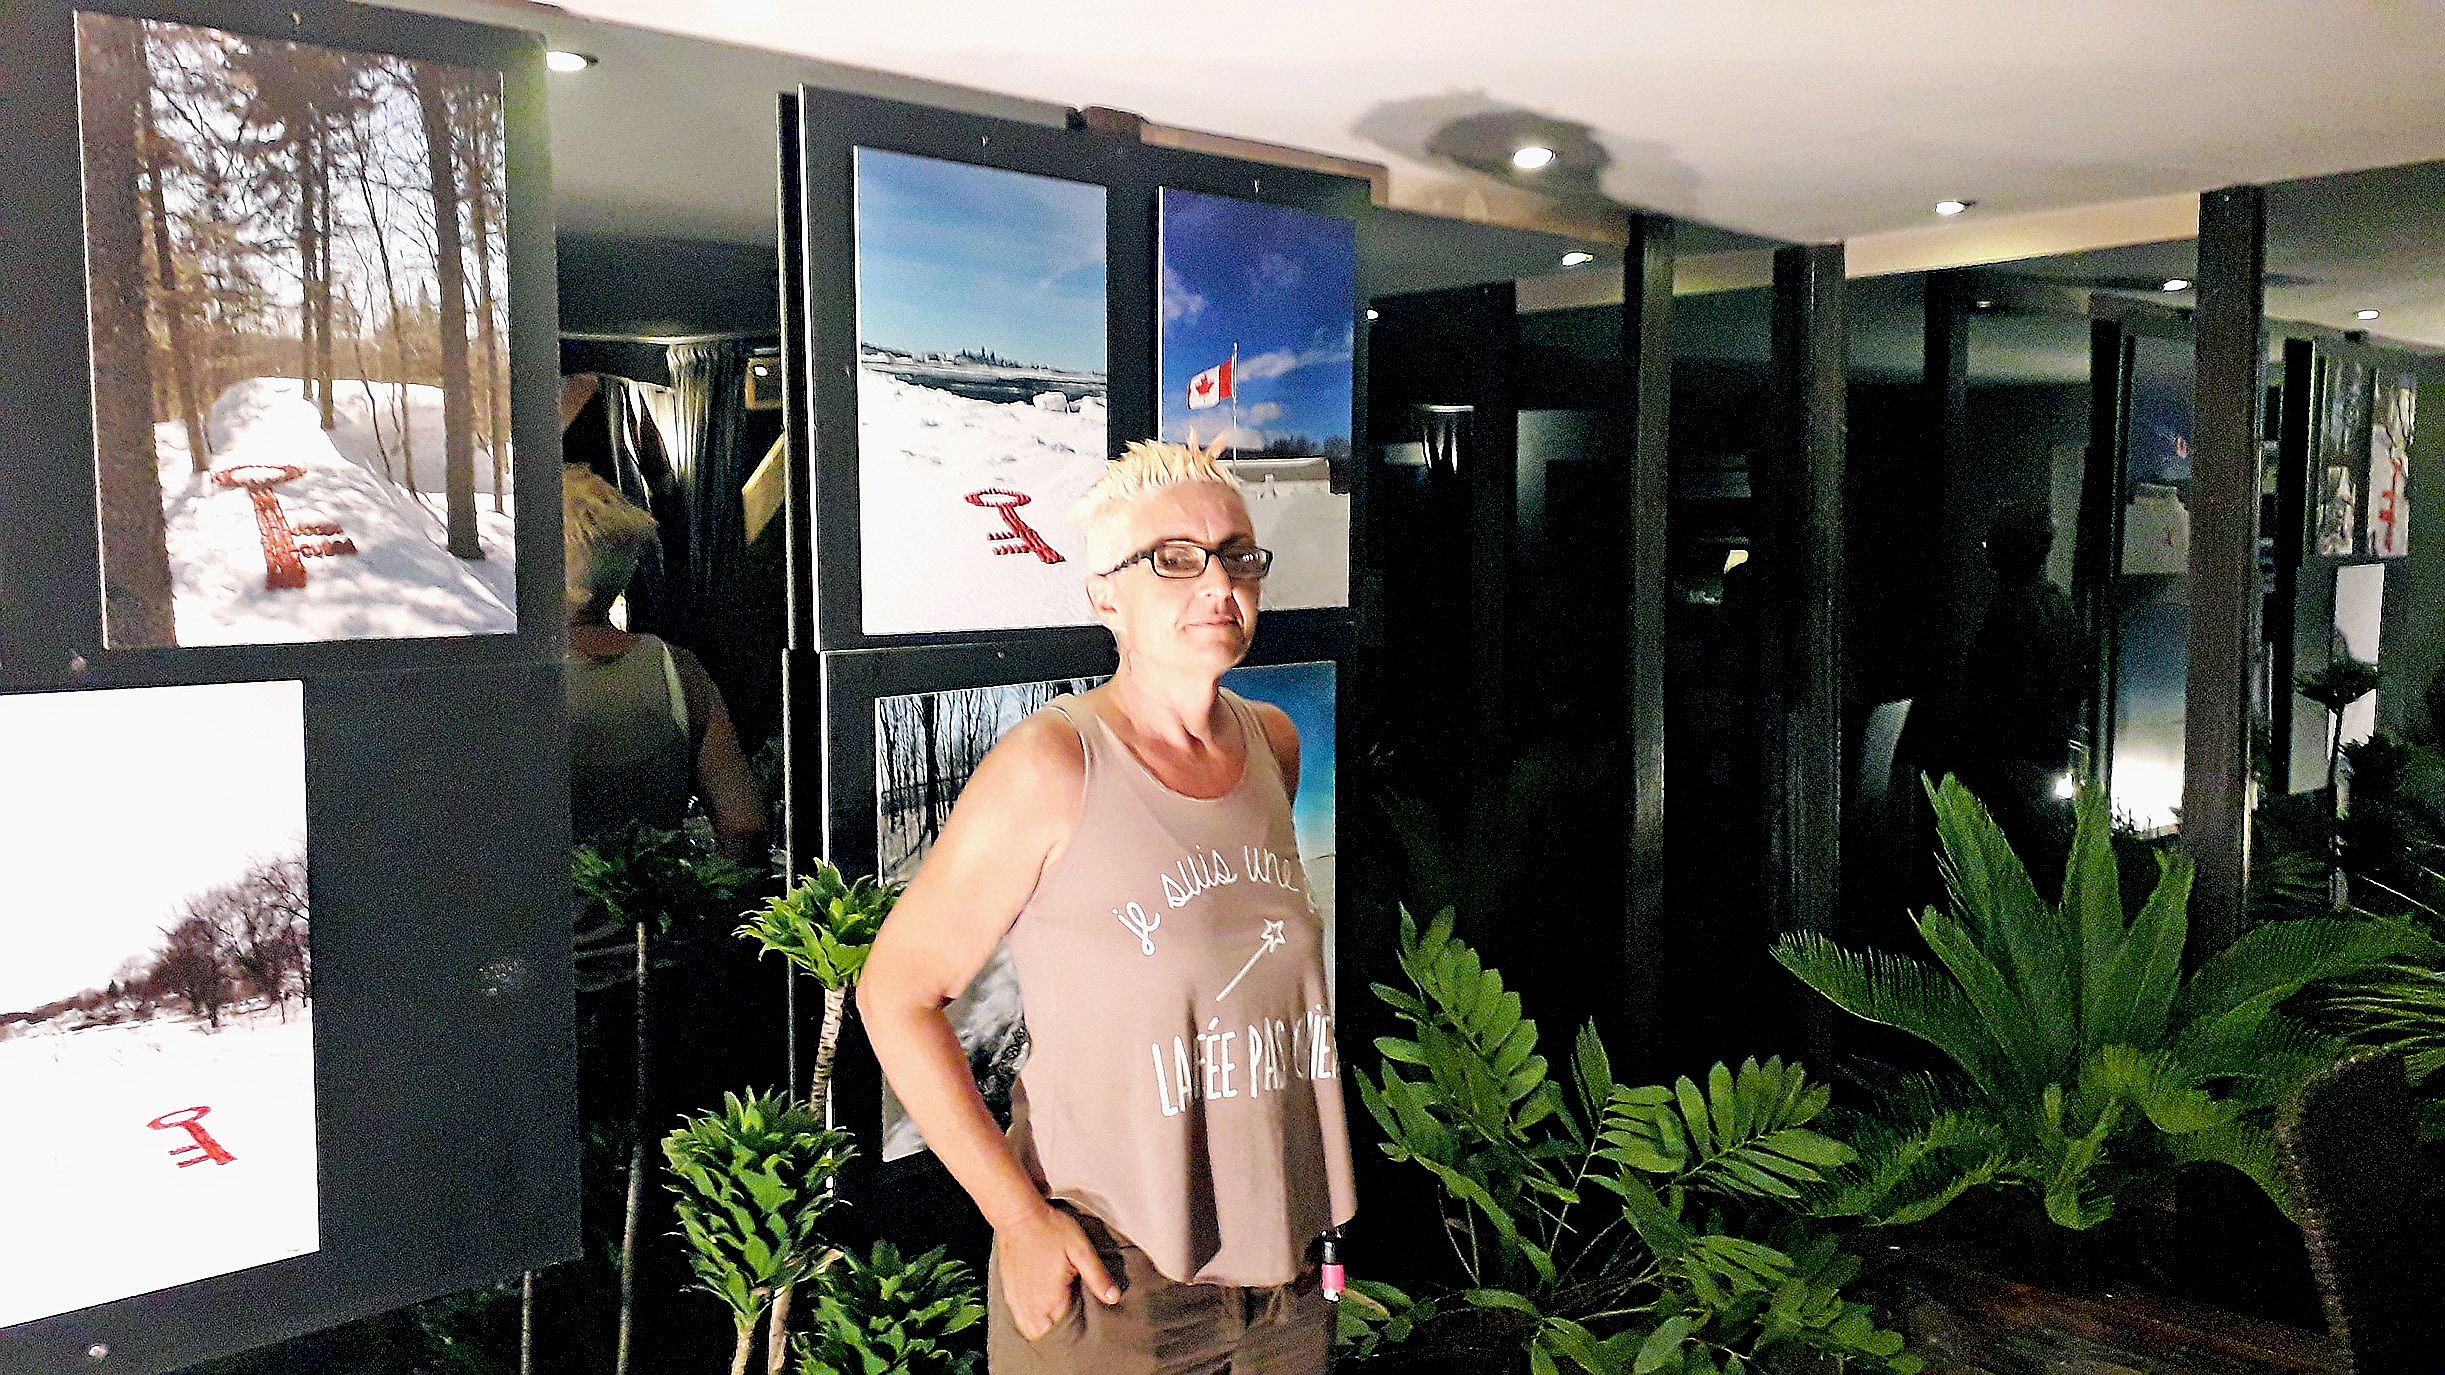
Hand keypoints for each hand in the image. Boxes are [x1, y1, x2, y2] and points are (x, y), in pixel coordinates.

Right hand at [997, 1204, 1120, 1339]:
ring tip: (1055, 1315)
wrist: (1018, 1214)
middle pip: (1043, 1334)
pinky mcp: (1008, 1288)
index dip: (1074, 1332)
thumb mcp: (1081, 1249)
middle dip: (1056, 1333)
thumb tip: (1114, 1297)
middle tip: (1071, 1321)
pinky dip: (1027, 1316)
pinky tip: (1038, 1306)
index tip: (1083, 1325)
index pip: (1062, 1331)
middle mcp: (1030, 1303)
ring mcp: (1016, 1297)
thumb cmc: (1048, 1228)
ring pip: (1028, 1327)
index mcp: (1050, 1298)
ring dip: (1041, 1326)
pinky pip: (1017, 1315)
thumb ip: (1097, 1276)